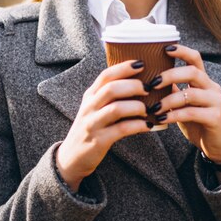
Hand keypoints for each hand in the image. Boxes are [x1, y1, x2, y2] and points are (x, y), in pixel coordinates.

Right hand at [56, 60, 149, 191]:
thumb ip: (110, 95)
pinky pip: (121, 129)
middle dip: (133, 86)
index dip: (124, 67)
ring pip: (116, 108)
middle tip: (149, 89)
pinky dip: (138, 125)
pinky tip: (148, 125)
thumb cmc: (92, 128)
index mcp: (90, 96)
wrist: (72, 157)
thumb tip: (139, 81)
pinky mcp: (99, 141)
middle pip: (111, 89)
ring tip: (148, 109)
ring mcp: (93, 124)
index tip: (141, 63)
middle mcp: (89, 107)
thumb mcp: (95, 108)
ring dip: (137, 107)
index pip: (106, 75)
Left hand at [150, 45, 220, 163]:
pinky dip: (174, 115)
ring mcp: (216, 102)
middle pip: (193, 72)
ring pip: (191, 94)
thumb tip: (149, 78)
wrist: (217, 145)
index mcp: (204, 81)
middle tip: (152, 83)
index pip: (195, 58)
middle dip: (170, 75)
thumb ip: (172, 90)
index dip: (181, 51)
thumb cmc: (196, 122)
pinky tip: (161, 119)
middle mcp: (212, 88)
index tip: (165, 48)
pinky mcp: (216, 117)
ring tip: (153, 108)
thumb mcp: (182, 104)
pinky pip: (191, 113)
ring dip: (168, 100)